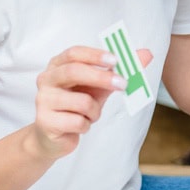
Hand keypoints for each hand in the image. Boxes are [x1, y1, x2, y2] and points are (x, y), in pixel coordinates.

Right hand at [30, 45, 152, 159]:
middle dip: (102, 78)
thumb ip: (119, 70)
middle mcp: (47, 79)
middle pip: (74, 72)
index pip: (74, 53)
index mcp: (58, 65)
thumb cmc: (77, 104)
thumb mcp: (98, 86)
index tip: (116, 60)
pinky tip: (79, 126)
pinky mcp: (45, 122)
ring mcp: (43, 100)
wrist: (54, 136)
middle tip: (123, 84)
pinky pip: (78, 122)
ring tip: (90, 114)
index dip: (95, 55)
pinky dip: (86, 125)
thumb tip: (146, 54)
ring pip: (81, 101)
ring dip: (95, 111)